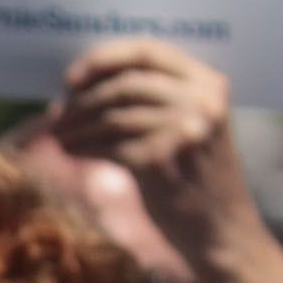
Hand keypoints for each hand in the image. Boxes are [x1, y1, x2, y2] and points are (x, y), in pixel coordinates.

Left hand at [47, 40, 260, 262]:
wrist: (224, 231)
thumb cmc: (198, 178)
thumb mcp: (191, 126)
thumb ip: (156, 99)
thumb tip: (82, 84)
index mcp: (209, 84)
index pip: (148, 52)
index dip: (104, 60)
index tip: (72, 78)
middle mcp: (201, 102)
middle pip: (124, 84)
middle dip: (83, 99)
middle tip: (59, 115)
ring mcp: (183, 131)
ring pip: (111, 115)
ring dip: (76, 126)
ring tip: (58, 135)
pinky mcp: (161, 162)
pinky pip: (107, 145)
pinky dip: (82, 147)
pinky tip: (69, 151)